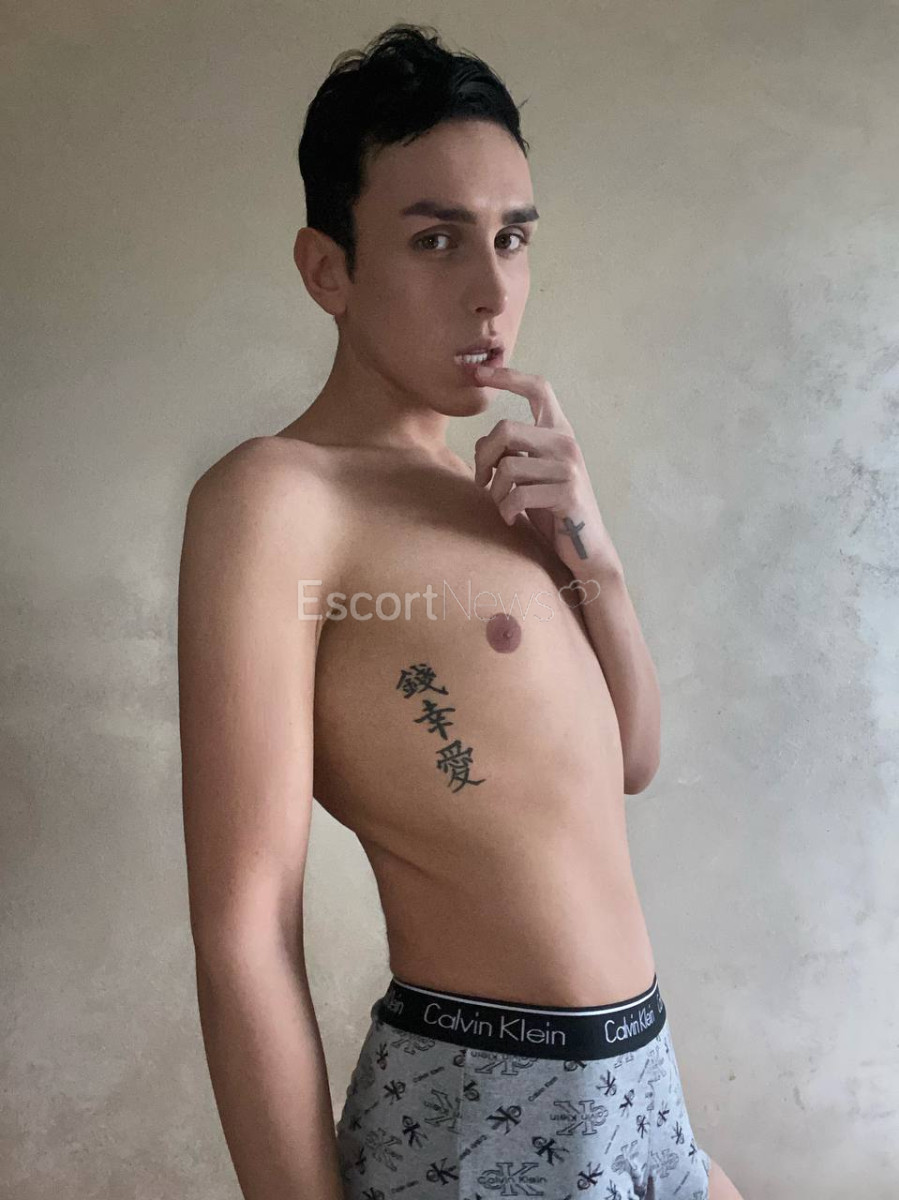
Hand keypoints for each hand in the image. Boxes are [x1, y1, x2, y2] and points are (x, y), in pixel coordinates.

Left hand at [472, 362, 623, 581]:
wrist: (586, 546)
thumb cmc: (553, 510)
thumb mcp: (531, 475)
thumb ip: (514, 453)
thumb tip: (485, 444)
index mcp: (559, 433)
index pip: (538, 389)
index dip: (508, 376)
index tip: (478, 372)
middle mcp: (567, 444)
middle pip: (505, 429)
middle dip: (483, 457)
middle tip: (481, 480)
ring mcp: (569, 468)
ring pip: (507, 466)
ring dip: (494, 491)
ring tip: (501, 505)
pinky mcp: (568, 493)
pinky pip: (518, 494)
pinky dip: (505, 510)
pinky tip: (510, 519)